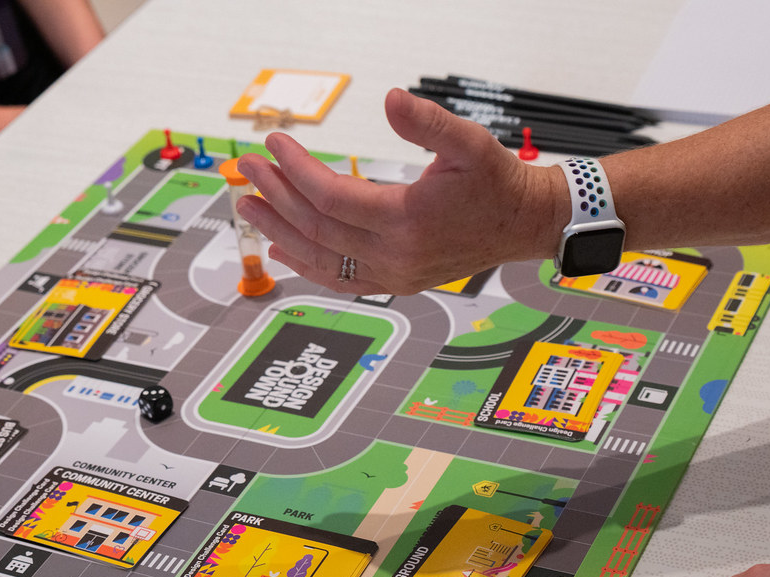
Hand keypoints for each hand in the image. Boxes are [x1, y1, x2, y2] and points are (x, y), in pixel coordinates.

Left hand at [235, 88, 565, 294]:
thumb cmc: (495, 183)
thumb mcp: (469, 143)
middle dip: (277, 197)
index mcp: (407, 221)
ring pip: (321, 257)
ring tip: (250, 208)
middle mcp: (396, 256)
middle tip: (248, 172)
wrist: (521, 223)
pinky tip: (283, 251)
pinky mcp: (395, 283)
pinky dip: (308, 267)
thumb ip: (427, 122)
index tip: (275, 145)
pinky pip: (341, 280)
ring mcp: (394, 275)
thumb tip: (391, 100)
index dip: (296, 170)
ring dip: (280, 232)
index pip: (331, 197)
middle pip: (317, 228)